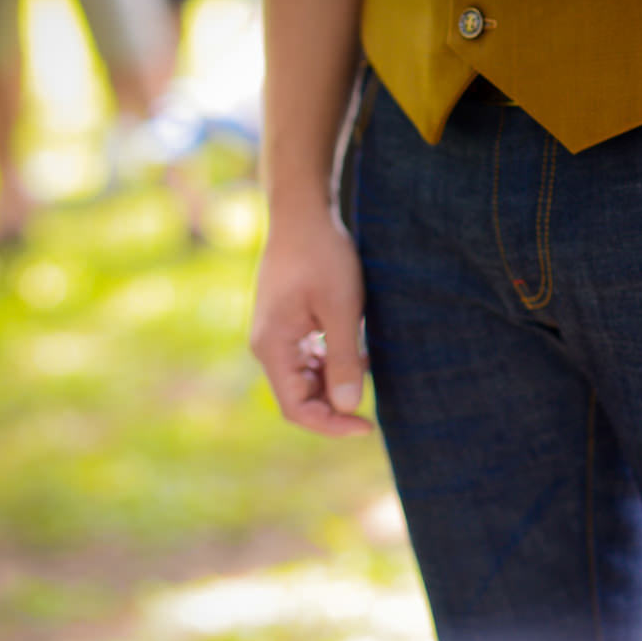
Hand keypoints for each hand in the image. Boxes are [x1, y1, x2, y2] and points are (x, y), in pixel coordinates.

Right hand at [250, 204, 372, 436]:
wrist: (304, 214)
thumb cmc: (323, 256)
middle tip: (374, 405)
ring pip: (305, 379)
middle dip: (335, 406)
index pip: (296, 408)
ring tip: (368, 366)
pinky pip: (308, 358)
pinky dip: (333, 362)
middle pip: (299, 397)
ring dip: (336, 383)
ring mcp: (275, 334)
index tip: (367, 426)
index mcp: (272, 347)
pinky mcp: (287, 323)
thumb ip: (344, 360)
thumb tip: (349, 407)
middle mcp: (267, 345)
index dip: (331, 425)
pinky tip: (359, 351)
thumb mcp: (341, 309)